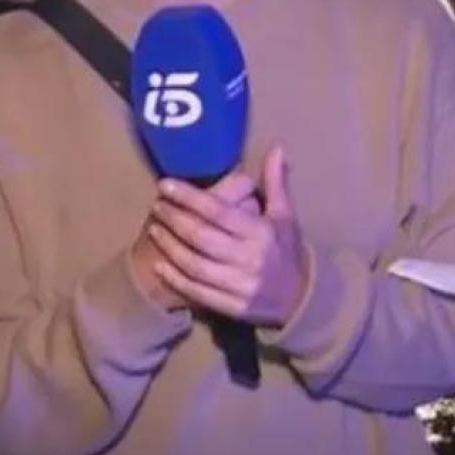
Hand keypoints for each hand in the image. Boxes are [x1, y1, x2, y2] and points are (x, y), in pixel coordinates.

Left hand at [147, 145, 309, 327]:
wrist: (300, 299)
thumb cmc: (286, 249)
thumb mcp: (285, 215)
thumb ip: (275, 182)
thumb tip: (276, 147)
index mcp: (261, 233)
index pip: (218, 212)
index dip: (190, 197)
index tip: (166, 184)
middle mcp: (250, 259)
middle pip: (202, 237)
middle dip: (174, 219)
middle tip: (157, 204)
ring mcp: (239, 286)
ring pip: (195, 265)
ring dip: (170, 246)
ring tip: (154, 228)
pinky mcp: (231, 307)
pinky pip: (196, 291)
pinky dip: (175, 278)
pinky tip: (160, 263)